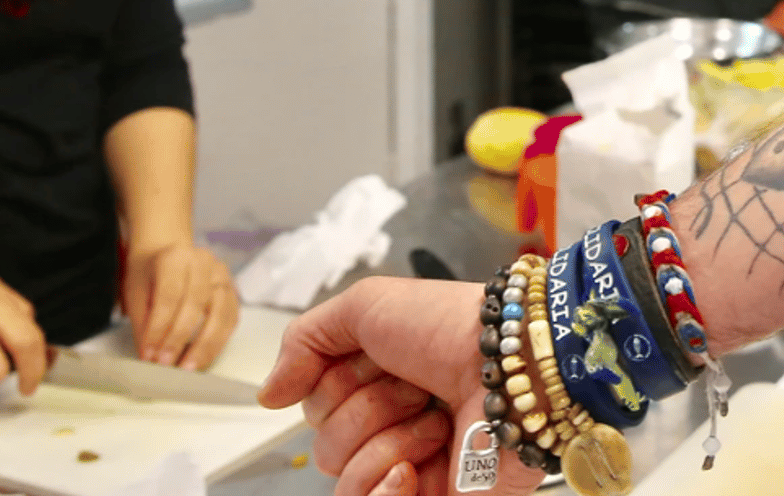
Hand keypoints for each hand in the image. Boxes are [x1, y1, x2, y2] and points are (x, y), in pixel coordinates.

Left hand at [122, 240, 239, 368]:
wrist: (167, 254)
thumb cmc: (149, 275)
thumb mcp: (136, 294)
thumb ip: (143, 324)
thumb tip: (150, 357)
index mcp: (175, 257)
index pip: (169, 296)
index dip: (159, 328)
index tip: (150, 354)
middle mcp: (204, 262)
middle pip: (196, 303)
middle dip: (180, 338)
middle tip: (166, 364)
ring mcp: (223, 275)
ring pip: (220, 312)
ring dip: (205, 344)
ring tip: (188, 367)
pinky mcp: (233, 290)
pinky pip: (231, 319)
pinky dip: (219, 342)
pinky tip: (205, 357)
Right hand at [261, 277, 540, 495]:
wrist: (515, 362)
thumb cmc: (452, 326)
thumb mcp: (366, 306)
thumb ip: (305, 341)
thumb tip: (268, 396)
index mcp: (378, 381)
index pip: (317, 407)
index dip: (339, 384)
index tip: (382, 361)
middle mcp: (394, 425)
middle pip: (325, 445)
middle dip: (366, 411)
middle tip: (417, 389)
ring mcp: (413, 467)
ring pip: (343, 480)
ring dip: (384, 444)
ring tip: (434, 423)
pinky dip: (383, 489)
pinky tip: (413, 469)